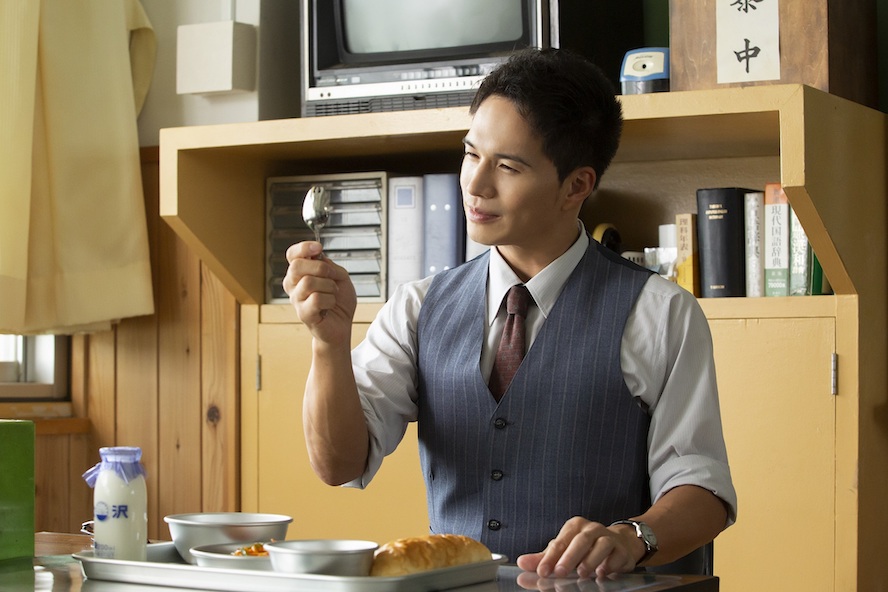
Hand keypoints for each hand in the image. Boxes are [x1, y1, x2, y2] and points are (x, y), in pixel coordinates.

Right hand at [282, 241, 356, 343]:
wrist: (342, 325)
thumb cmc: (339, 301)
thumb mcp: (339, 276)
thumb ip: (328, 264)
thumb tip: (317, 255)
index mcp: (300, 272)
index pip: (292, 254)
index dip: (303, 247)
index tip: (318, 248)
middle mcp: (293, 285)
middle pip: (296, 266)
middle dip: (321, 268)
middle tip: (332, 277)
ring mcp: (296, 300)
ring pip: (309, 282)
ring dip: (329, 286)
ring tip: (332, 294)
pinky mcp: (303, 314)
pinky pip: (316, 299)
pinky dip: (330, 300)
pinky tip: (329, 306)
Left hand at [515, 517, 642, 579]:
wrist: (618, 543)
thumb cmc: (585, 547)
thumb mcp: (564, 550)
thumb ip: (543, 558)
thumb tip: (521, 563)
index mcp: (573, 527)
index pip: (559, 542)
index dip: (549, 557)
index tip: (542, 571)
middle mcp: (591, 529)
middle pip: (580, 540)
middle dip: (569, 557)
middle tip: (559, 572)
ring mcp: (608, 537)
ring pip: (601, 545)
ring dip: (591, 559)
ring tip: (582, 573)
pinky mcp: (622, 550)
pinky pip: (617, 555)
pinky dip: (610, 564)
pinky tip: (603, 573)